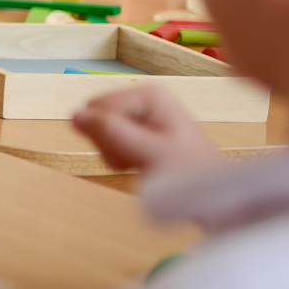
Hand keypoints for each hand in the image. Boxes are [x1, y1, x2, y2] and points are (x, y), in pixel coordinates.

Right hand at [72, 85, 220, 174]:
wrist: (215, 196)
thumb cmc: (187, 174)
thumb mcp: (148, 153)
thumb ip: (112, 133)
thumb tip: (74, 115)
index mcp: (147, 93)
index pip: (96, 107)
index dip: (104, 135)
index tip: (128, 154)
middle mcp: (144, 96)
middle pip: (98, 115)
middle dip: (109, 142)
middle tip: (135, 160)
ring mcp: (145, 112)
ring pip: (103, 129)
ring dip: (115, 151)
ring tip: (141, 163)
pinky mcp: (144, 127)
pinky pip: (114, 137)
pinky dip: (121, 154)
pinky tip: (141, 163)